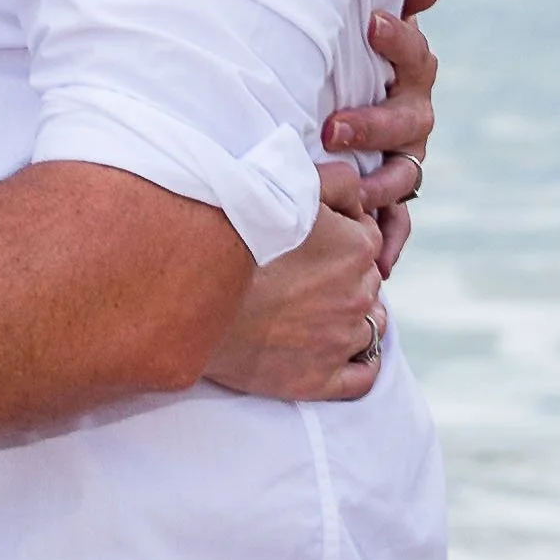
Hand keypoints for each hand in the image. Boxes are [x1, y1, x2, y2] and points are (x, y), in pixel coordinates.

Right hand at [204, 202, 385, 401]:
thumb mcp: (286, 185)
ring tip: (315, 310)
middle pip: (368, 282)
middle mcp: (358, 296)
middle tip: (302, 272)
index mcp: (356, 248)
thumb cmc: (233, 232)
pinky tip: (341, 352)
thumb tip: (359, 189)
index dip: (343, 234)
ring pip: (370, 327)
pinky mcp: (319, 379)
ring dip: (351, 317)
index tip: (312, 238)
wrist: (189, 291)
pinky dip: (360, 364)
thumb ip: (335, 180)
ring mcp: (340, 341)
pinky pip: (362, 377)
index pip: (368, 238)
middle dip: (345, 276)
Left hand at [316, 0, 442, 279]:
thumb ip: (395, 1)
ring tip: (346, 191)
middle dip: (373, 124)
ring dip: (378, 185)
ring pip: (403, 175)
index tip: (370, 22)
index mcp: (407, 76)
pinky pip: (395, 224)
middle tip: (331, 126)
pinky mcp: (385, 200)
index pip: (416, 55)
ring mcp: (402, 161)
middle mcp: (412, 119)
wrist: (317, 125)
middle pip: (408, 121)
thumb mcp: (353, 33)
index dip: (398, 38)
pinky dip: (389, 242)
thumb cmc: (339, 63)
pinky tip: (378, 260)